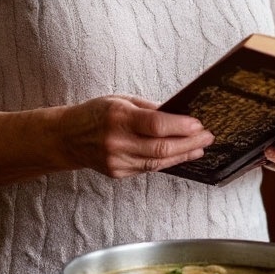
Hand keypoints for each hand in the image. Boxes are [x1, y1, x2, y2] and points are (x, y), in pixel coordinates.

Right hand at [62, 95, 212, 178]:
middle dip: (189, 142)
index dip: (181, 126)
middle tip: (208, 136)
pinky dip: (167, 161)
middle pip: (161, 147)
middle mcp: (117, 142)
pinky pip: (149, 168)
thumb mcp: (121, 100)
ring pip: (158, 161)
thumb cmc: (95, 113)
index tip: (199, 124)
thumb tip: (178, 114)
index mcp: (118, 118)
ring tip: (200, 147)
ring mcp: (117, 161)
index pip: (156, 125)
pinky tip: (180, 154)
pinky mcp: (119, 173)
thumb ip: (149, 109)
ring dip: (183, 154)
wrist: (67, 138)